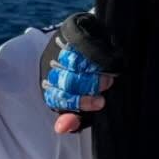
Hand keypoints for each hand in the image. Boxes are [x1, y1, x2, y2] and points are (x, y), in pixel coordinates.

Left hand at [40, 10, 122, 134]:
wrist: (95, 46)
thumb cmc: (90, 82)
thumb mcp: (83, 103)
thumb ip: (76, 118)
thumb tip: (62, 128)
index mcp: (49, 86)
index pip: (58, 97)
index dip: (80, 102)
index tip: (100, 103)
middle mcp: (49, 66)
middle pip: (67, 79)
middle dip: (89, 85)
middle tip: (106, 86)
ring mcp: (58, 47)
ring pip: (75, 62)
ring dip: (94, 70)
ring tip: (108, 76)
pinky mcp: (69, 30)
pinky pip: (82, 43)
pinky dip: (98, 53)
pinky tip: (109, 61)